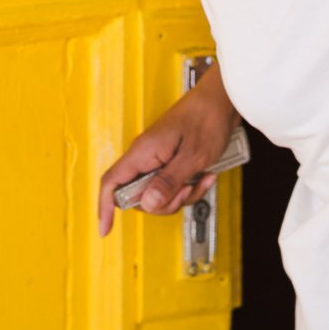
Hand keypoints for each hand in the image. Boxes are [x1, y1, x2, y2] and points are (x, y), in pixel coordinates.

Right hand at [96, 63, 238, 236]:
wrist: (223, 101)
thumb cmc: (207, 119)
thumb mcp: (192, 157)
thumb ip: (168, 182)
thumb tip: (147, 205)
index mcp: (143, 152)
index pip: (112, 183)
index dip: (105, 207)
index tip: (105, 229)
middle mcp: (145, 156)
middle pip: (139, 196)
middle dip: (164, 203)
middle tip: (186, 192)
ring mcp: (158, 159)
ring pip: (159, 193)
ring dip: (181, 195)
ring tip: (201, 180)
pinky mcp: (170, 160)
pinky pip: (173, 185)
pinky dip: (190, 187)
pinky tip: (205, 176)